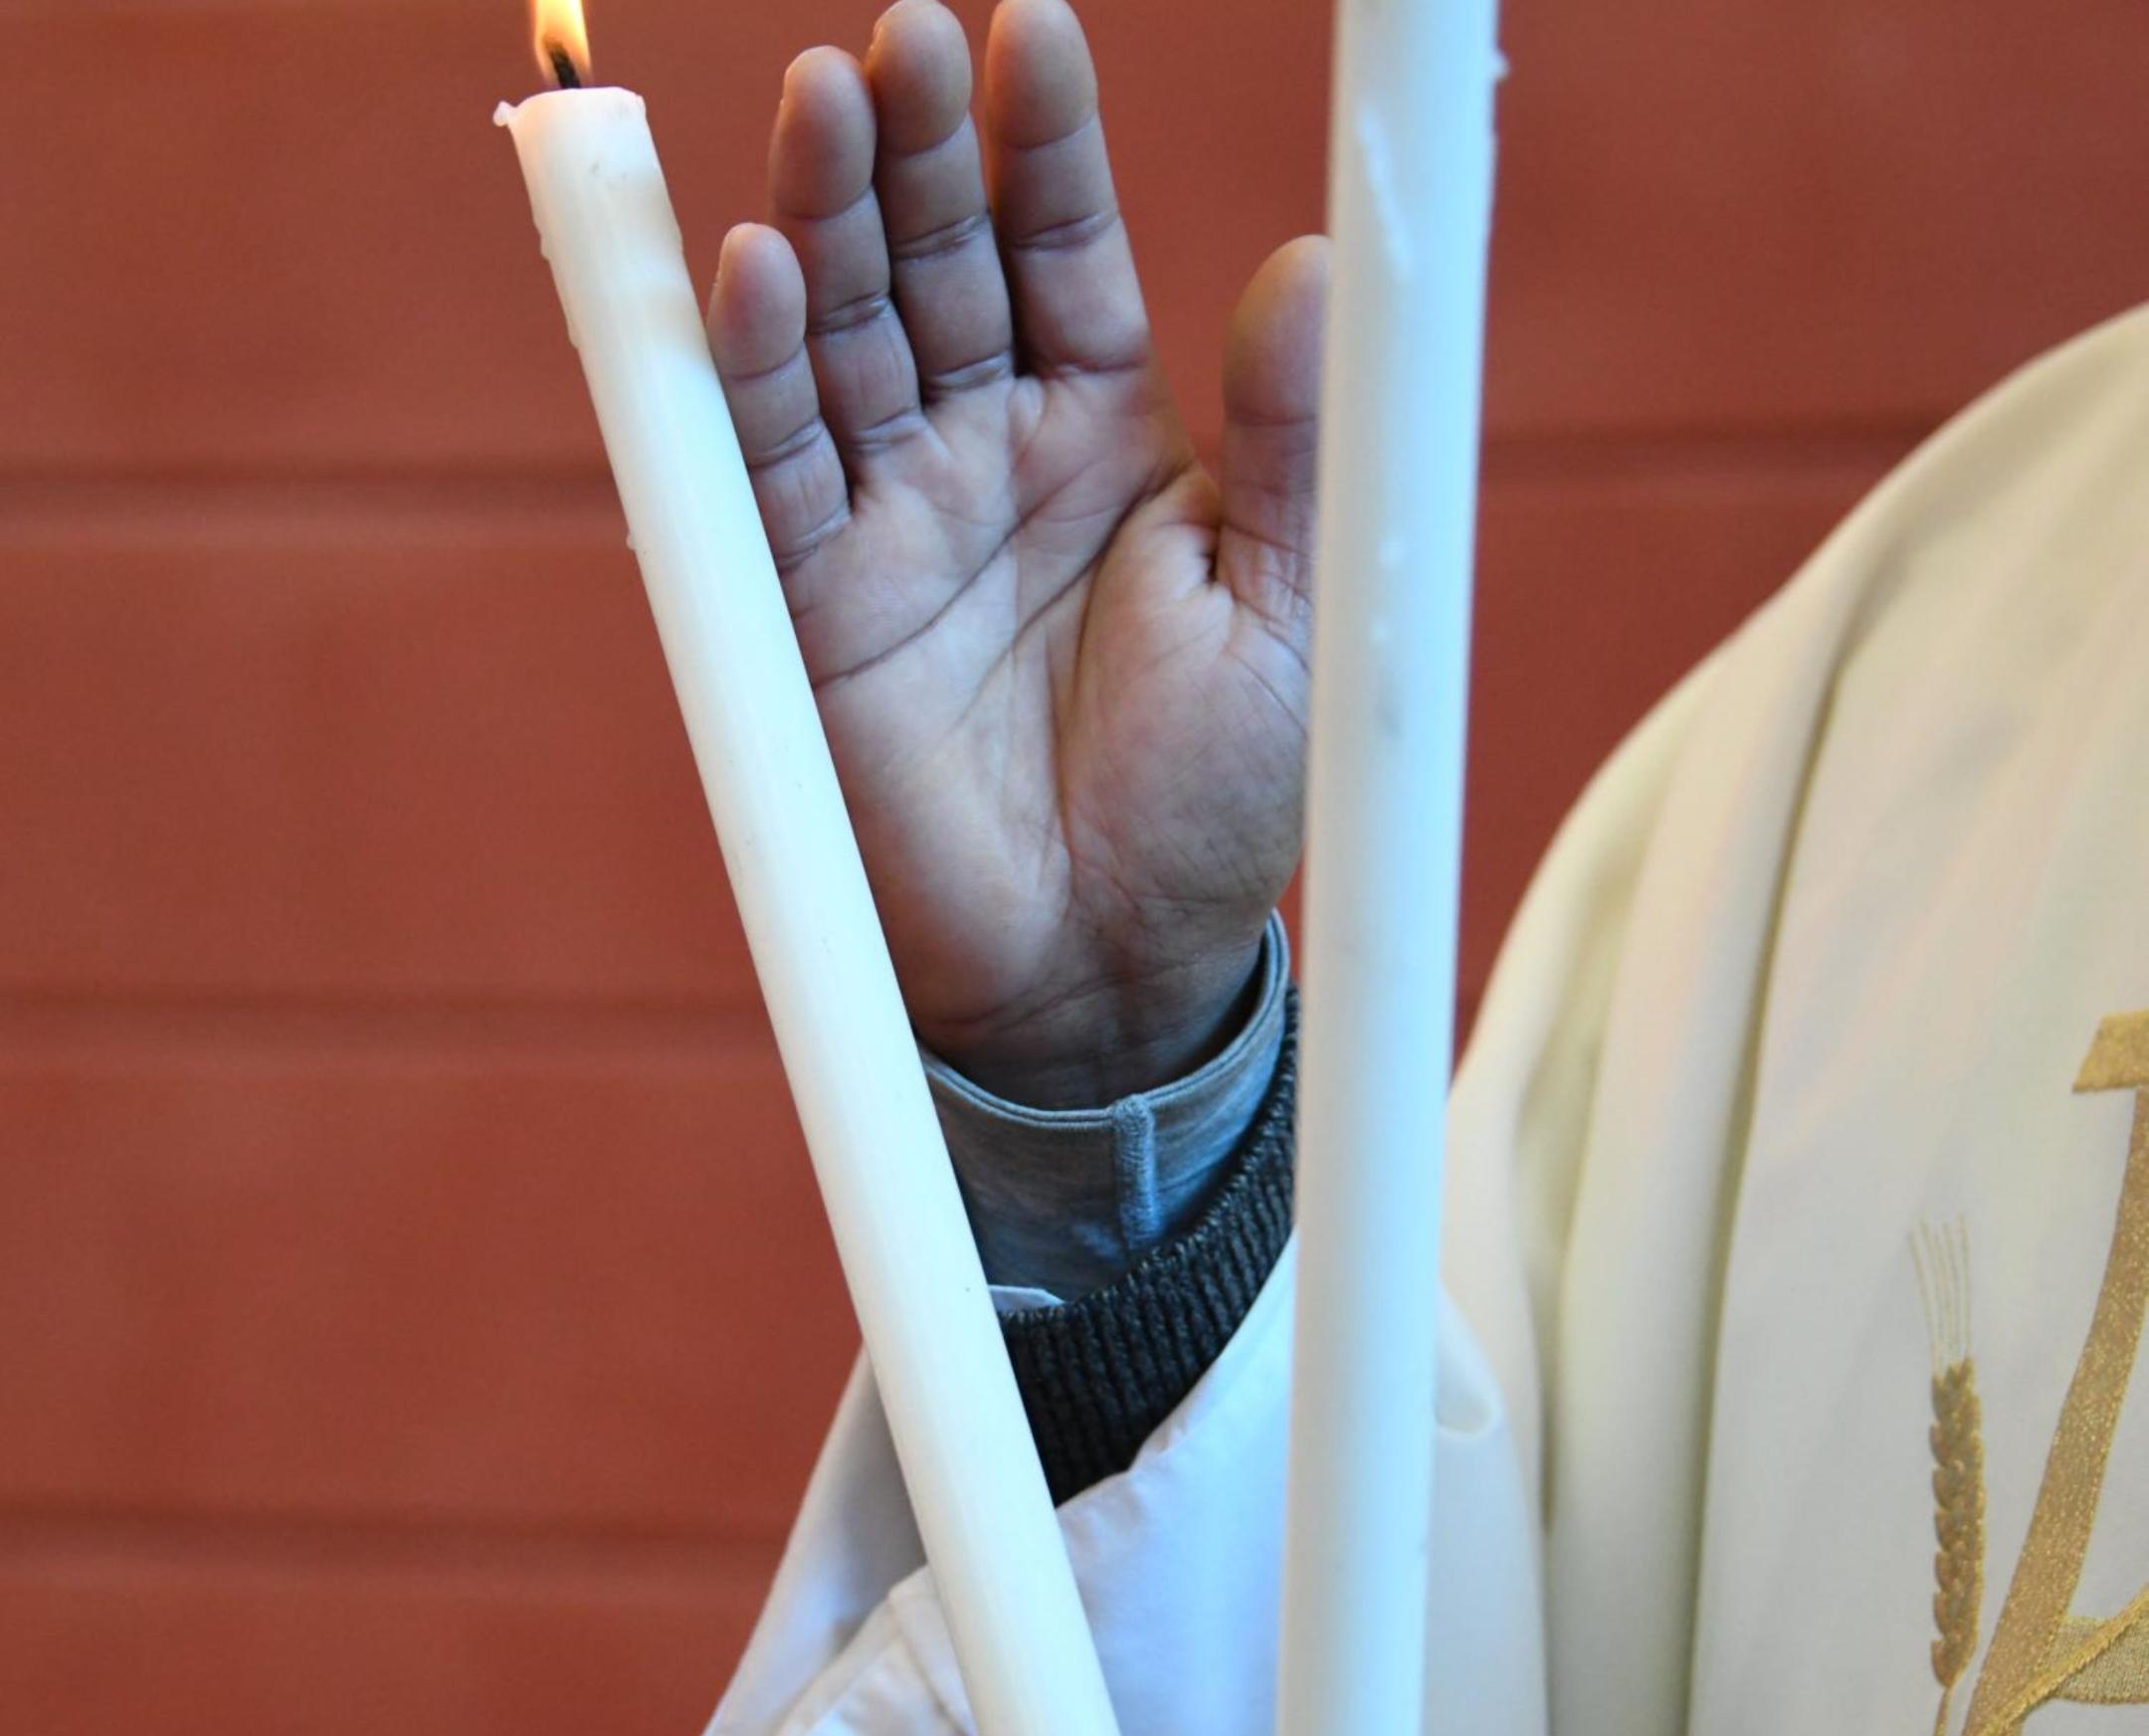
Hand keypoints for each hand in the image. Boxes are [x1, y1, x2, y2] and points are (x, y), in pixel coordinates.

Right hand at [710, 0, 1320, 1104]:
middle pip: (933, 262)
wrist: (1109, 969)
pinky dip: (753, 375)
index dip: (1043, 143)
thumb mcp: (1292, 619)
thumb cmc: (1214, 809)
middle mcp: (985, 460)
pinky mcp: (808, 610)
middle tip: (898, 39)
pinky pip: (768, 473)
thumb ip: (1291, 448)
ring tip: (827, 100)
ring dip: (825, 221)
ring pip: (841, 340)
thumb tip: (1317, 263)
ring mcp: (889, 527)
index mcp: (1104, 439)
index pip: (1060, 249)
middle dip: (914, 149)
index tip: (1031, 30)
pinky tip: (754, 270)